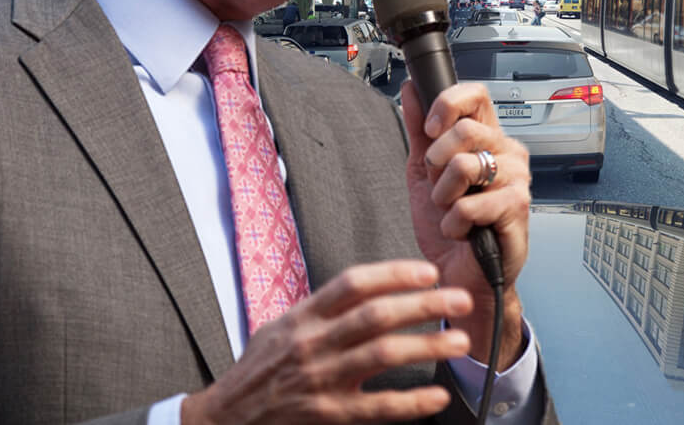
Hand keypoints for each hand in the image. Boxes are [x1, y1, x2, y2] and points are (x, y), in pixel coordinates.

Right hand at [181, 261, 471, 424]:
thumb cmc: (257, 371)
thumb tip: (366, 290)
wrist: (224, 420)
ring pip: (383, 355)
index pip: (353, 283)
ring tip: (459, 340)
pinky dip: (411, 401)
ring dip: (427, 345)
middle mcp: (313, 344)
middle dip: (423, 304)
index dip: (394, 274)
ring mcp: (321, 381)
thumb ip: (320, 309)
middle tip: (458, 299)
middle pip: (376, 315)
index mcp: (303, 317)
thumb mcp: (280, 327)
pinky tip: (436, 394)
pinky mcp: (328, 415)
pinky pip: (378, 407)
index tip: (427, 272)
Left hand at [399, 81, 530, 368]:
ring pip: (466, 165)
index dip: (448, 104)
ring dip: (443, 196)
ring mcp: (516, 179)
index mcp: (487, 138)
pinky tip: (462, 232)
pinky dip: (454, 223)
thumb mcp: (424, 174)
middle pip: (466, 130)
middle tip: (440, 188)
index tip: (430, 129)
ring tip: (451, 212)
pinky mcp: (517, 207)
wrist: (459, 275)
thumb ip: (419, 131)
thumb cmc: (449, 225)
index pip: (476, 94)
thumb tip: (410, 89)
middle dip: (437, 164)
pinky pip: (470, 203)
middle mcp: (507, 152)